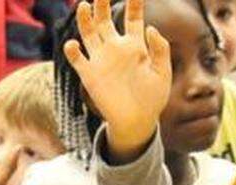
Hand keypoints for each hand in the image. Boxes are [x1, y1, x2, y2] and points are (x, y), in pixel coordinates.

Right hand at [63, 0, 170, 160]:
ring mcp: (101, 60)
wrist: (138, 121)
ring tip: (85, 4)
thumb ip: (160, 50)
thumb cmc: (153, 98)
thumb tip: (151, 28)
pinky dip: (73, 51)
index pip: (133, 18)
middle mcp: (116, 49)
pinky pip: (78, 59)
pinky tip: (74, 44)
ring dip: (85, 19)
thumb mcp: (163, 73)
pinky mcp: (90, 75)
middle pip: (105, 20)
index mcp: (136, 47)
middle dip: (102, 4)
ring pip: (89, 33)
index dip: (134, 3)